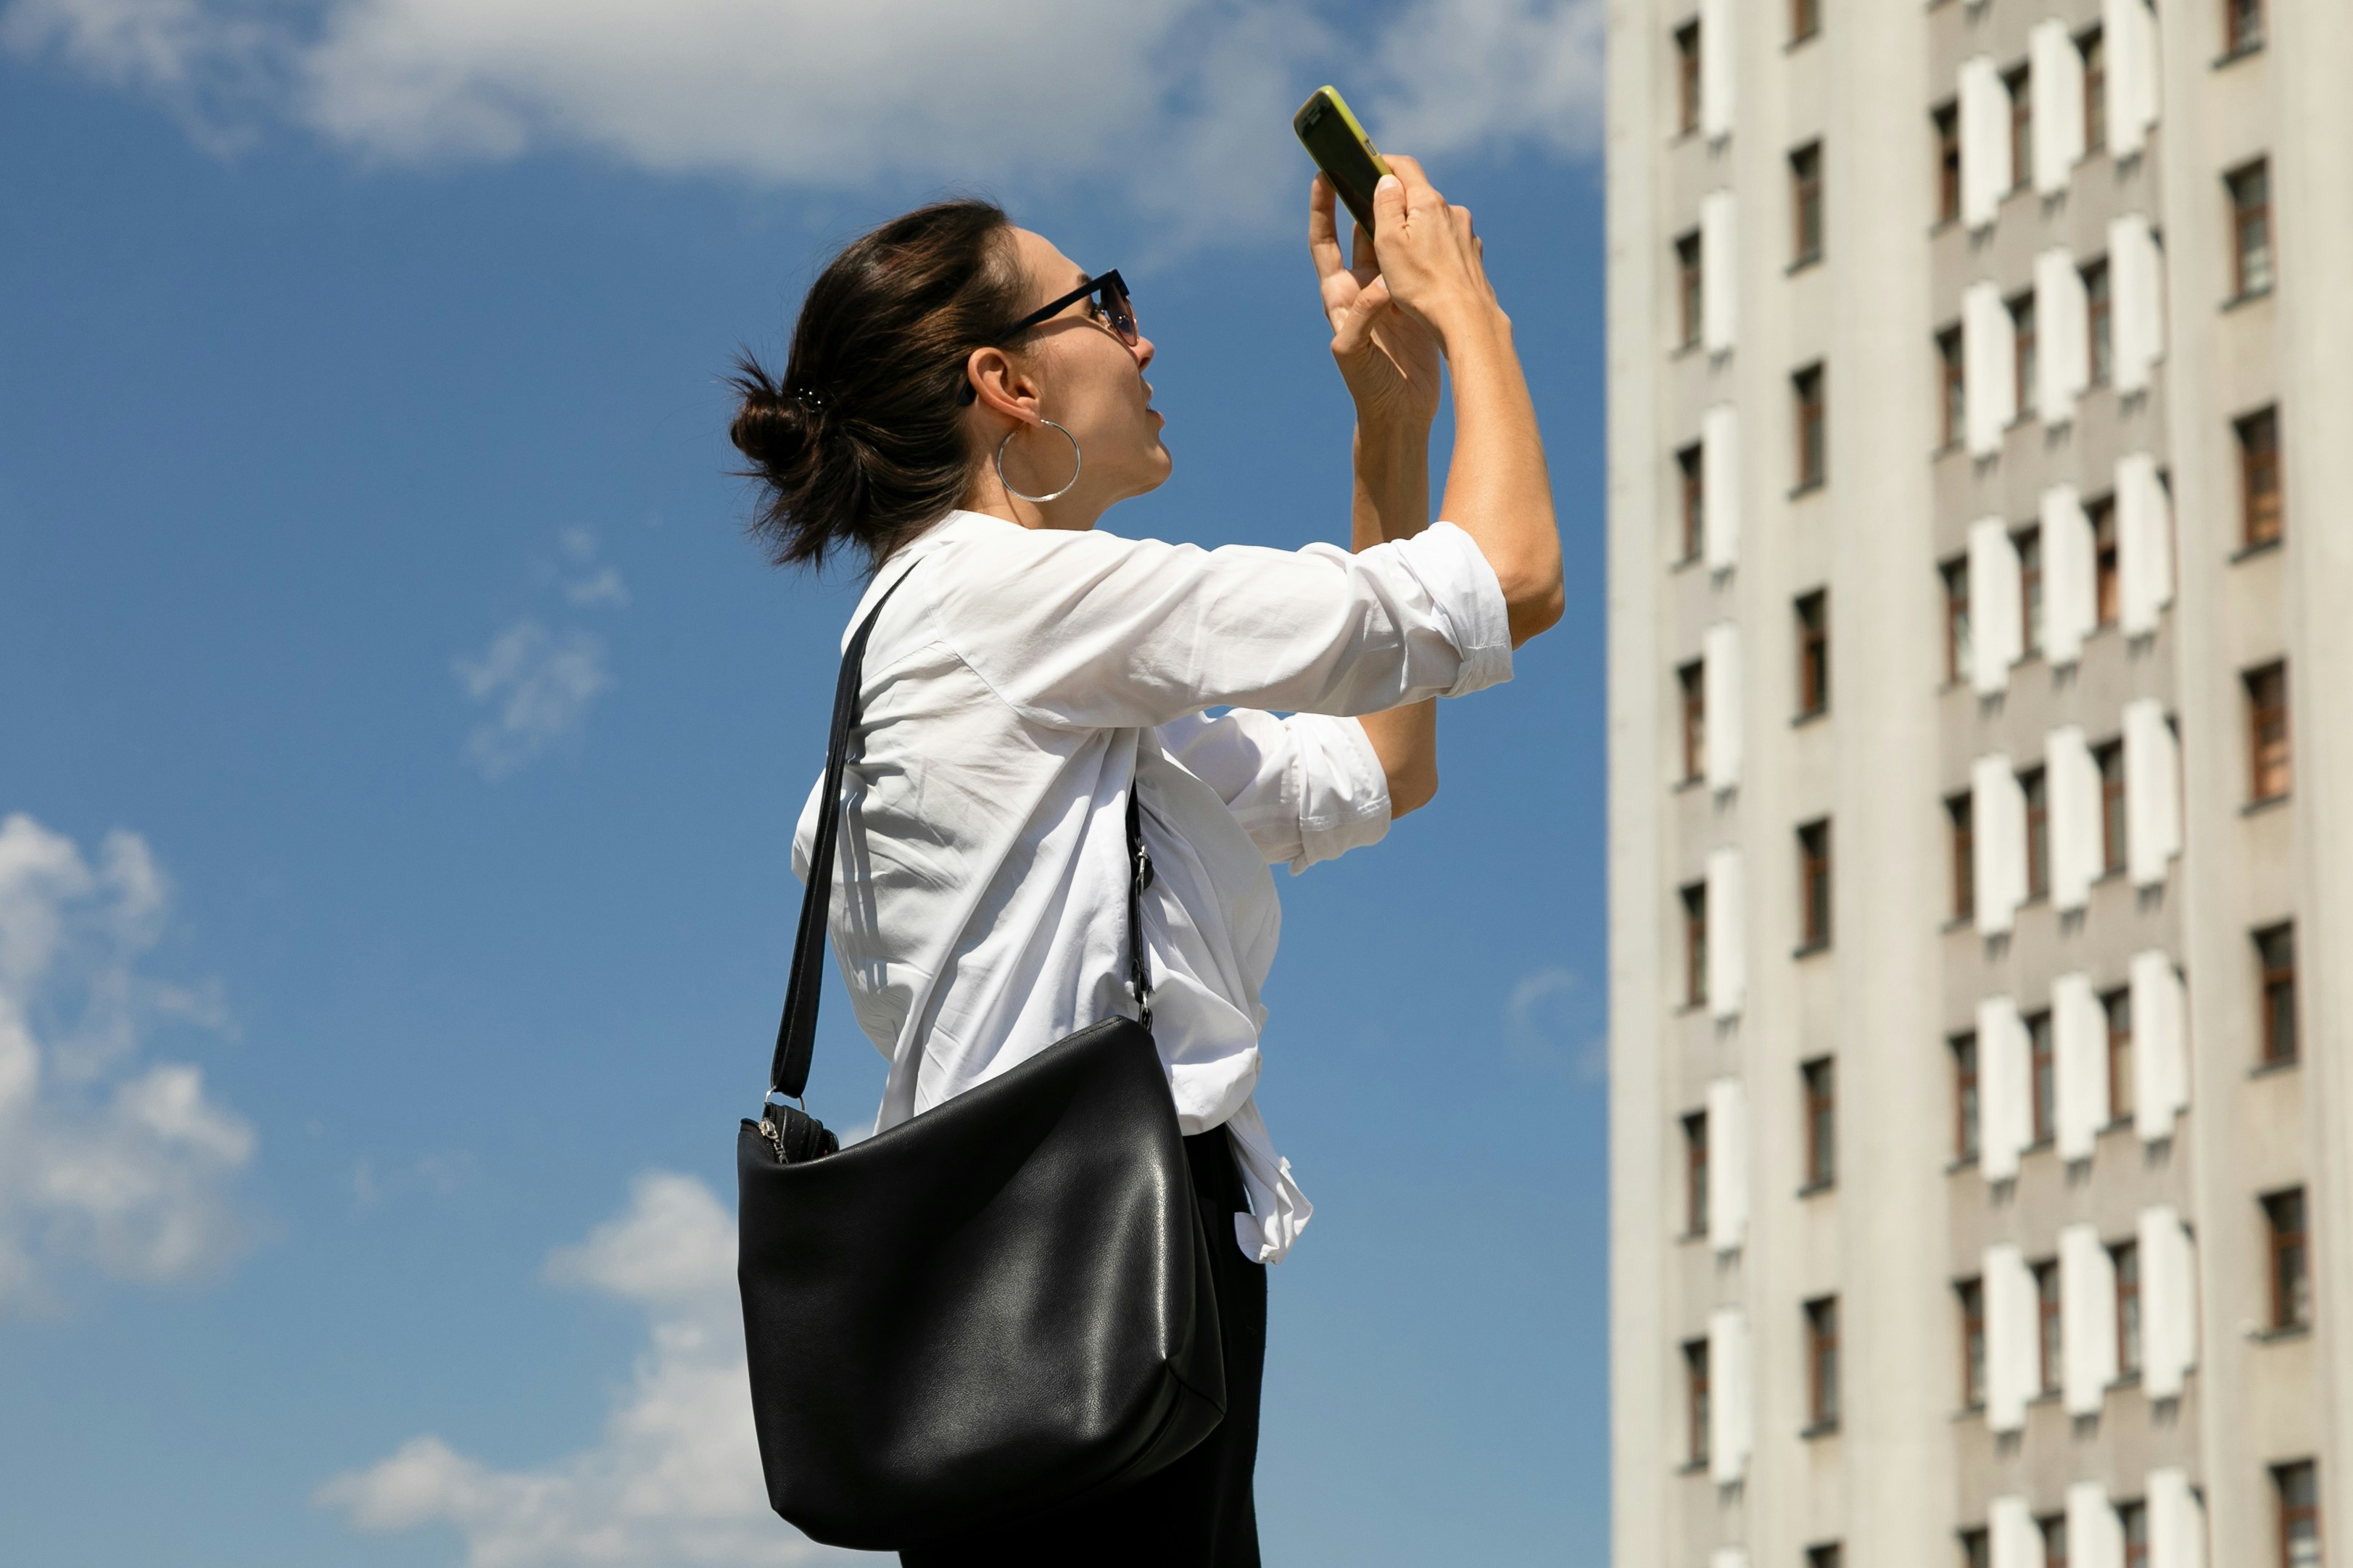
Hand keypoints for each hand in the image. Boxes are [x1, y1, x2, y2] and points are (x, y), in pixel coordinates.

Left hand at [1310, 174, 1441, 428]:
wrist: (1399, 412)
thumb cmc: (1368, 385)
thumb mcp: (1354, 351)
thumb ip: (1363, 316)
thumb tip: (1382, 285)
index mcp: (1338, 295)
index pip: (1324, 242)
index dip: (1322, 208)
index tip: (1322, 174)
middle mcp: (1360, 288)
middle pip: (1360, 232)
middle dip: (1363, 199)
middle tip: (1373, 164)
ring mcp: (1388, 293)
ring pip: (1392, 243)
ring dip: (1397, 217)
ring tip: (1407, 185)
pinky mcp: (1414, 302)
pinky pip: (1417, 264)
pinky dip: (1423, 244)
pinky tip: (1435, 223)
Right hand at [1365, 155, 1499, 342]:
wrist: (1466, 318)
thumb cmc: (1421, 284)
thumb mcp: (1389, 243)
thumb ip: (1385, 206)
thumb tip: (1387, 179)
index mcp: (1428, 203)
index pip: (1404, 167)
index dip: (1382, 163)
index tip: (1367, 165)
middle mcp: (1452, 211)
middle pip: (1419, 195)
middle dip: (1398, 204)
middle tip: (1377, 223)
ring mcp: (1466, 233)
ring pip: (1434, 221)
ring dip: (1417, 230)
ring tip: (1402, 259)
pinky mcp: (1472, 254)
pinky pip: (1447, 243)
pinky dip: (1433, 250)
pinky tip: (1426, 273)